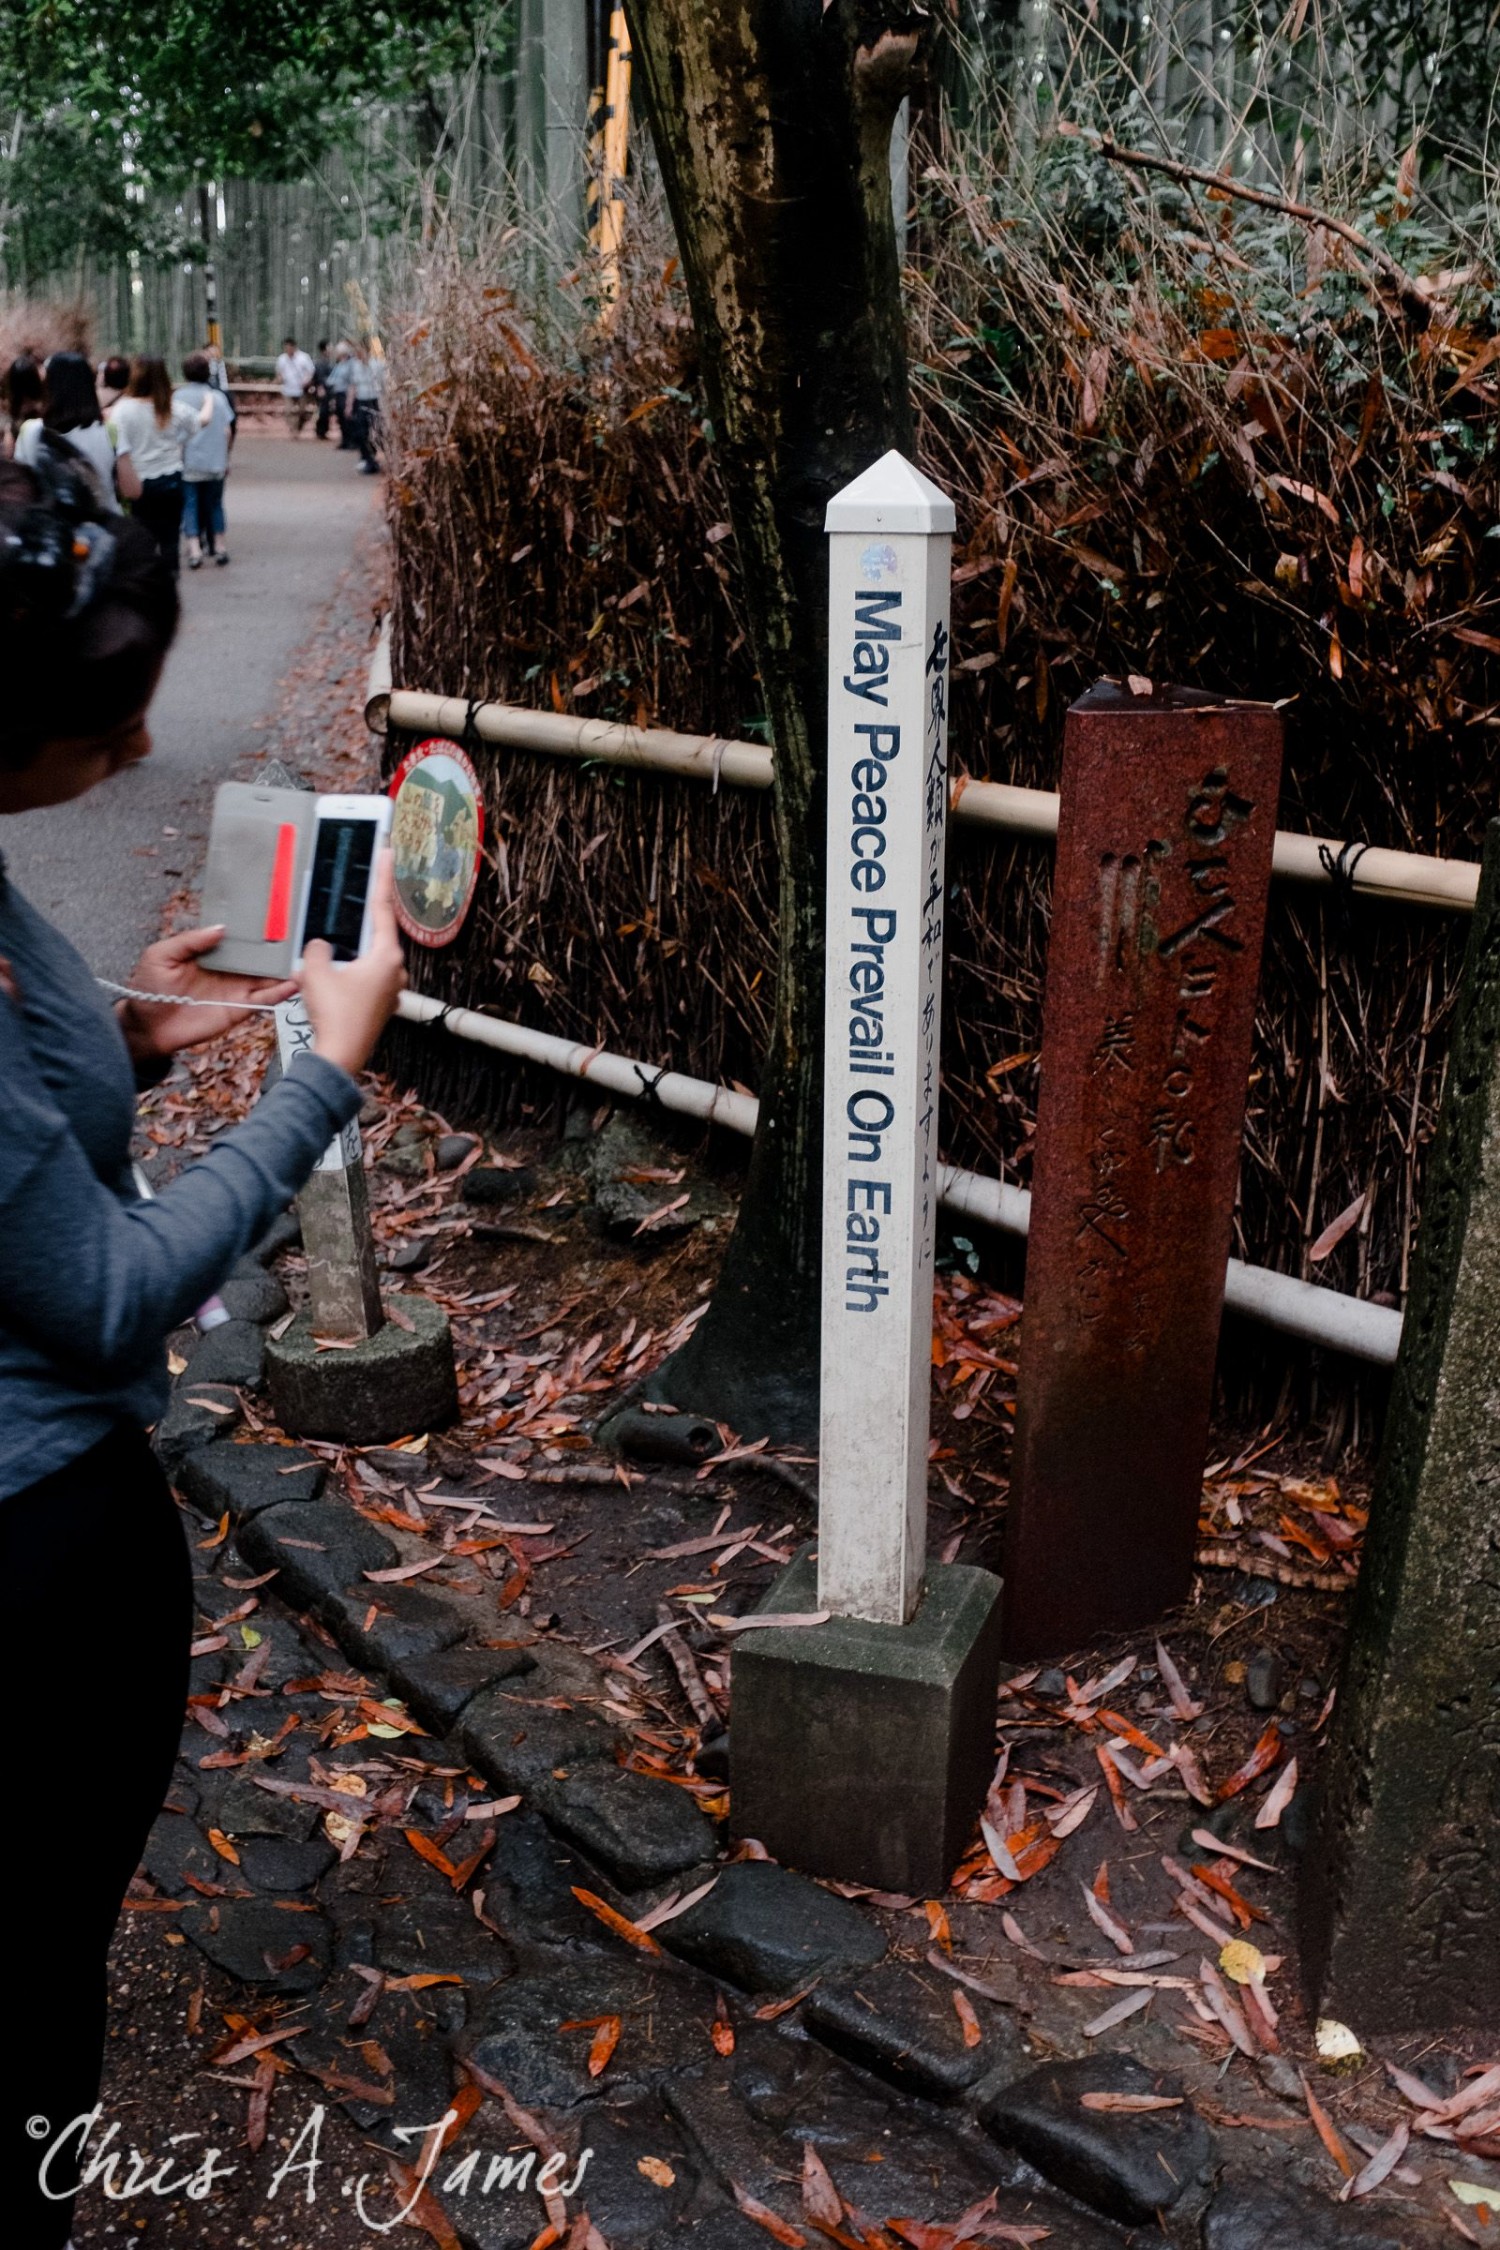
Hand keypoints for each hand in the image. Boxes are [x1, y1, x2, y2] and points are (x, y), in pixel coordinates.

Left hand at [118, 927, 294, 1060]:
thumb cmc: (148, 988)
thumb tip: (220, 929)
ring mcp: (236, 989)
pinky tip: (292, 984)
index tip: (272, 920)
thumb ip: (190, 941)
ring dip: (283, 970)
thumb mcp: (162, 955)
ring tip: (301, 961)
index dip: (254, 931)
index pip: (238, 939)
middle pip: (258, 957)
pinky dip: (279, 993)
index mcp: (212, 953)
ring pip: (267, 977)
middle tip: (295, 938)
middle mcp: (228, 970)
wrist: (147, 1026)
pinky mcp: (239, 1010)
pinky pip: (263, 1000)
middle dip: (276, 949)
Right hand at [297, 848, 405, 1076]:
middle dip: (356, 924)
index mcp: (386, 956)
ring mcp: (391, 989)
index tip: (387, 853)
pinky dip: (350, 973)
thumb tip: (321, 945)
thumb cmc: (334, 1015)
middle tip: (348, 902)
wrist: (340, 1055)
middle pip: (375, 935)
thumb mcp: (315, 971)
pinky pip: (366, 978)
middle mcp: (395, 971)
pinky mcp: (382, 1003)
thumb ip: (317, 948)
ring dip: (350, 953)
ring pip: (369, 959)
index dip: (382, 877)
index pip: (382, 908)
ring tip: (328, 958)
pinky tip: (333, 978)